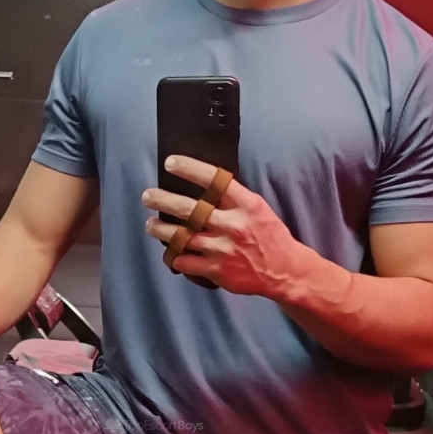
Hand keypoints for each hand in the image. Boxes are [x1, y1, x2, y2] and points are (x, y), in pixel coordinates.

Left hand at [141, 156, 305, 297]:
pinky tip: (171, 252)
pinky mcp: (217, 270)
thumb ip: (233, 198)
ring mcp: (223, 249)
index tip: (171, 163)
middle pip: (189, 209)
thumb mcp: (257, 209)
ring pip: (181, 237)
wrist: (284, 271)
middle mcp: (232, 225)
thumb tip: (203, 184)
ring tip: (152, 225)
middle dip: (163, 200)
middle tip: (148, 196)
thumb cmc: (269, 237)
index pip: (213, 180)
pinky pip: (185, 262)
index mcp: (245, 204)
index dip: (189, 169)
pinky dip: (174, 256)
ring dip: (161, 230)